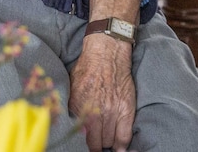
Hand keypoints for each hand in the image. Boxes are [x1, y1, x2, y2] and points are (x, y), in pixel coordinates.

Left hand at [70, 35, 135, 151]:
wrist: (106, 55)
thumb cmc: (86, 70)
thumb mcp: (70, 88)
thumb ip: (71, 108)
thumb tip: (71, 125)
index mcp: (79, 107)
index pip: (81, 138)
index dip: (83, 145)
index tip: (83, 146)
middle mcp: (96, 113)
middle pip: (97, 143)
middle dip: (96, 146)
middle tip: (95, 145)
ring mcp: (112, 112)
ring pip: (111, 141)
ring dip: (108, 143)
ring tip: (106, 141)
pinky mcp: (126, 110)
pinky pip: (125, 135)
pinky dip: (122, 145)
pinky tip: (119, 148)